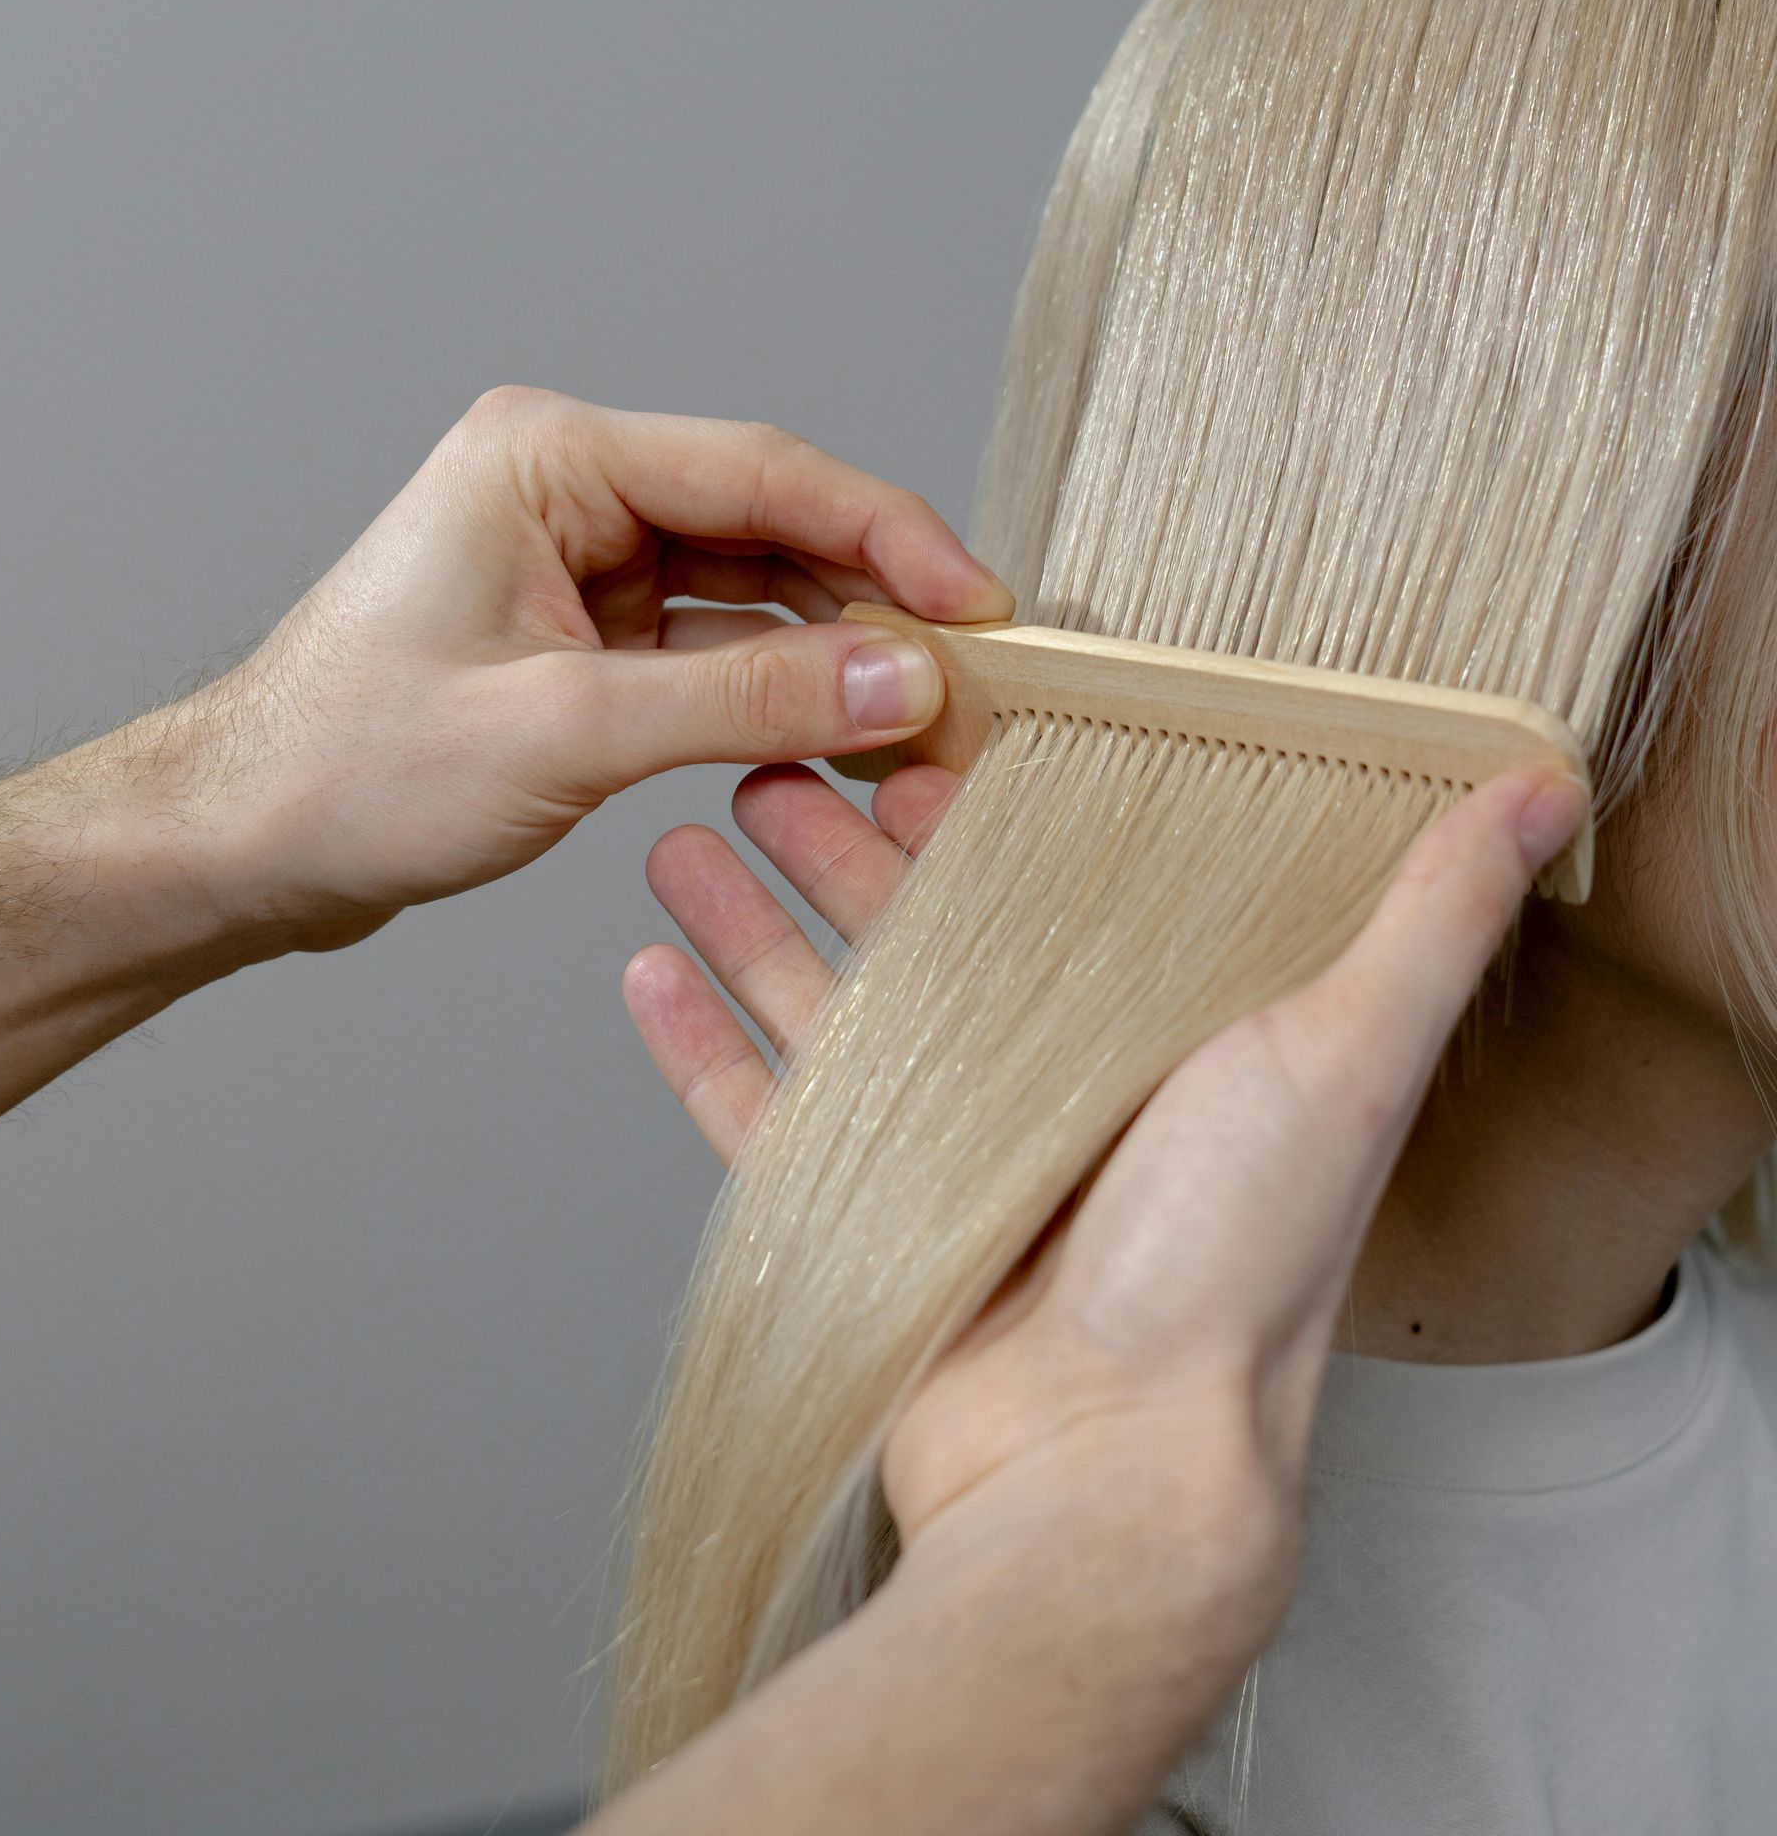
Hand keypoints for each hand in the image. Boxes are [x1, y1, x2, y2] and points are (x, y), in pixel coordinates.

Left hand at [182, 387, 1012, 950]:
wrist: (238, 843)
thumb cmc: (347, 768)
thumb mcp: (564, 731)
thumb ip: (746, 698)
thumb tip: (902, 677)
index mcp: (549, 457)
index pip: (764, 470)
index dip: (888, 535)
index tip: (978, 604)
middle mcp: (569, 489)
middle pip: (770, 522)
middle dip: (875, 597)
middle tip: (978, 672)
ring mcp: (576, 561)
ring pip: (751, 588)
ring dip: (835, 649)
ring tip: (927, 715)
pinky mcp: (581, 634)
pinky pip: (713, 645)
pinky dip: (778, 689)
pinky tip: (843, 733)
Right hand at [625, 759, 1587, 1673]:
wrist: (1115, 1477)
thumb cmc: (1236, 1272)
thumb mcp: (1349, 1053)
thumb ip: (1430, 917)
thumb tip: (1542, 784)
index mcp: (1160, 1033)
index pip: (1061, 874)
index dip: (988, 794)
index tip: (923, 715)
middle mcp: (1057, 1086)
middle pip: (925, 927)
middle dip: (844, 838)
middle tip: (770, 750)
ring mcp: (953, 1158)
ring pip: (831, 1004)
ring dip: (756, 918)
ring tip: (686, 831)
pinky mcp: (869, 1229)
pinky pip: (764, 1117)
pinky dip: (705, 1046)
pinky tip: (649, 971)